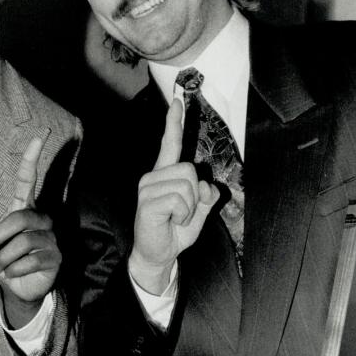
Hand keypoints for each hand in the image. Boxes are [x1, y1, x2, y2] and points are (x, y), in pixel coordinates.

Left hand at [0, 136, 60, 327]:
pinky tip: (12, 274)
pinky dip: (13, 271)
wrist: (19, 288)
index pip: (28, 180)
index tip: (40, 135)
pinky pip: (30, 261)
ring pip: (23, 241)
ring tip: (0, 268)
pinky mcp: (56, 257)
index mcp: (23, 209)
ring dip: (2, 259)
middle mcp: (41, 219)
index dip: (31, 159)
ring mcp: (51, 238)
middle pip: (19, 217)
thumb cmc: (3, 261)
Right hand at [129, 99, 219, 293]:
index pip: (170, 144)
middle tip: (183, 212)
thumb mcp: (198, 212)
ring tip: (176, 218)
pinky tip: (171, 221)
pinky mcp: (147, 202)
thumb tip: (207, 185)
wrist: (159, 255)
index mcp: (164, 174)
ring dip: (190, 207)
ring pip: (186, 184)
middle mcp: (153, 176)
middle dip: (196, 194)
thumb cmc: (175, 231)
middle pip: (189, 169)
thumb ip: (206, 195)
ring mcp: (147, 188)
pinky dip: (183, 213)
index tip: (177, 100)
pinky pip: (179, 199)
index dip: (174, 122)